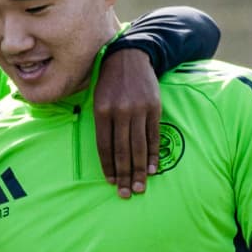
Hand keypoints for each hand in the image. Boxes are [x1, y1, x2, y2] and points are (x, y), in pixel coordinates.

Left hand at [93, 47, 160, 197]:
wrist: (130, 57)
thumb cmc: (109, 83)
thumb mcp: (98, 99)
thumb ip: (101, 124)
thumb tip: (107, 155)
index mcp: (102, 112)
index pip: (104, 147)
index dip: (108, 167)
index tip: (111, 183)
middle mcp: (120, 112)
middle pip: (122, 151)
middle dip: (124, 175)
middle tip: (126, 194)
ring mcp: (138, 110)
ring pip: (138, 146)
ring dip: (139, 170)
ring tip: (139, 187)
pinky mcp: (154, 108)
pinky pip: (153, 136)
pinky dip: (153, 154)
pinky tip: (152, 169)